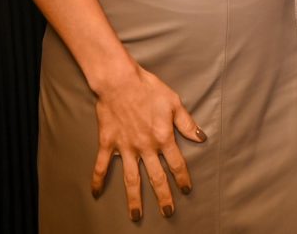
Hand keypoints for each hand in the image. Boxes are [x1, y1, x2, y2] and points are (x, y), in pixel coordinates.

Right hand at [91, 64, 205, 220]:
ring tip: (136, 216)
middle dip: (163, 196)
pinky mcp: (108, 143)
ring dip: (134, 198)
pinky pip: (102, 165)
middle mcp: (145, 147)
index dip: (182, 178)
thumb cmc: (149, 89)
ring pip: (131, 179)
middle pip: (156, 177)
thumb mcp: (174, 103)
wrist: (120, 81)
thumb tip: (200, 138)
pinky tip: (96, 193)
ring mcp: (125, 147)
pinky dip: (98, 180)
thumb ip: (187, 123)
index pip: (176, 163)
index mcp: (163, 137)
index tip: (186, 190)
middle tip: (167, 212)